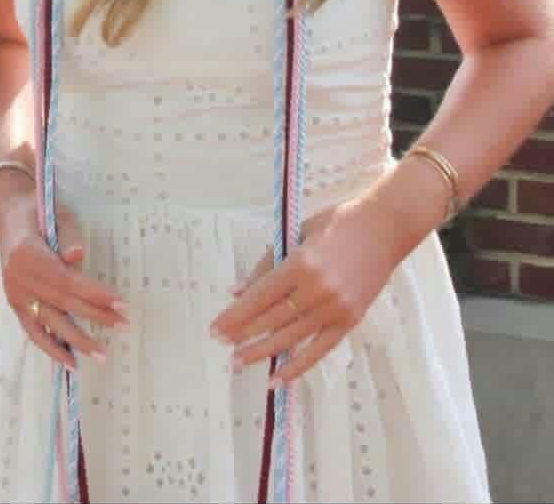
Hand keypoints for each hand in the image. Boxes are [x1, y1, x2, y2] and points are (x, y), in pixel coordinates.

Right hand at [0, 185, 126, 371]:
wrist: (8, 216)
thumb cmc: (37, 211)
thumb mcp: (54, 213)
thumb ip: (67, 234)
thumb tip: (78, 257)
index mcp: (27, 253)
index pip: (66, 279)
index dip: (94, 293)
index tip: (121, 304)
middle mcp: (18, 278)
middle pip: (62, 302)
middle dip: (95, 315)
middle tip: (123, 325)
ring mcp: (15, 294)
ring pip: (49, 322)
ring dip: (77, 340)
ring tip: (102, 354)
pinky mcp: (15, 305)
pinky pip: (33, 332)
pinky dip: (51, 348)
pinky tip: (71, 363)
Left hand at [209, 200, 398, 386]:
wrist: (384, 228)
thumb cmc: (337, 223)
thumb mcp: (297, 233)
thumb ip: (267, 264)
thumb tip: (237, 291)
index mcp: (301, 264)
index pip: (260, 297)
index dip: (236, 315)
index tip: (216, 328)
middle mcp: (317, 290)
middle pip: (272, 319)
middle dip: (243, 334)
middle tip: (222, 345)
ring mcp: (335, 309)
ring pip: (291, 337)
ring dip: (263, 352)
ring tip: (239, 362)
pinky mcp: (350, 321)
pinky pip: (319, 349)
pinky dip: (298, 366)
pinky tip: (278, 377)